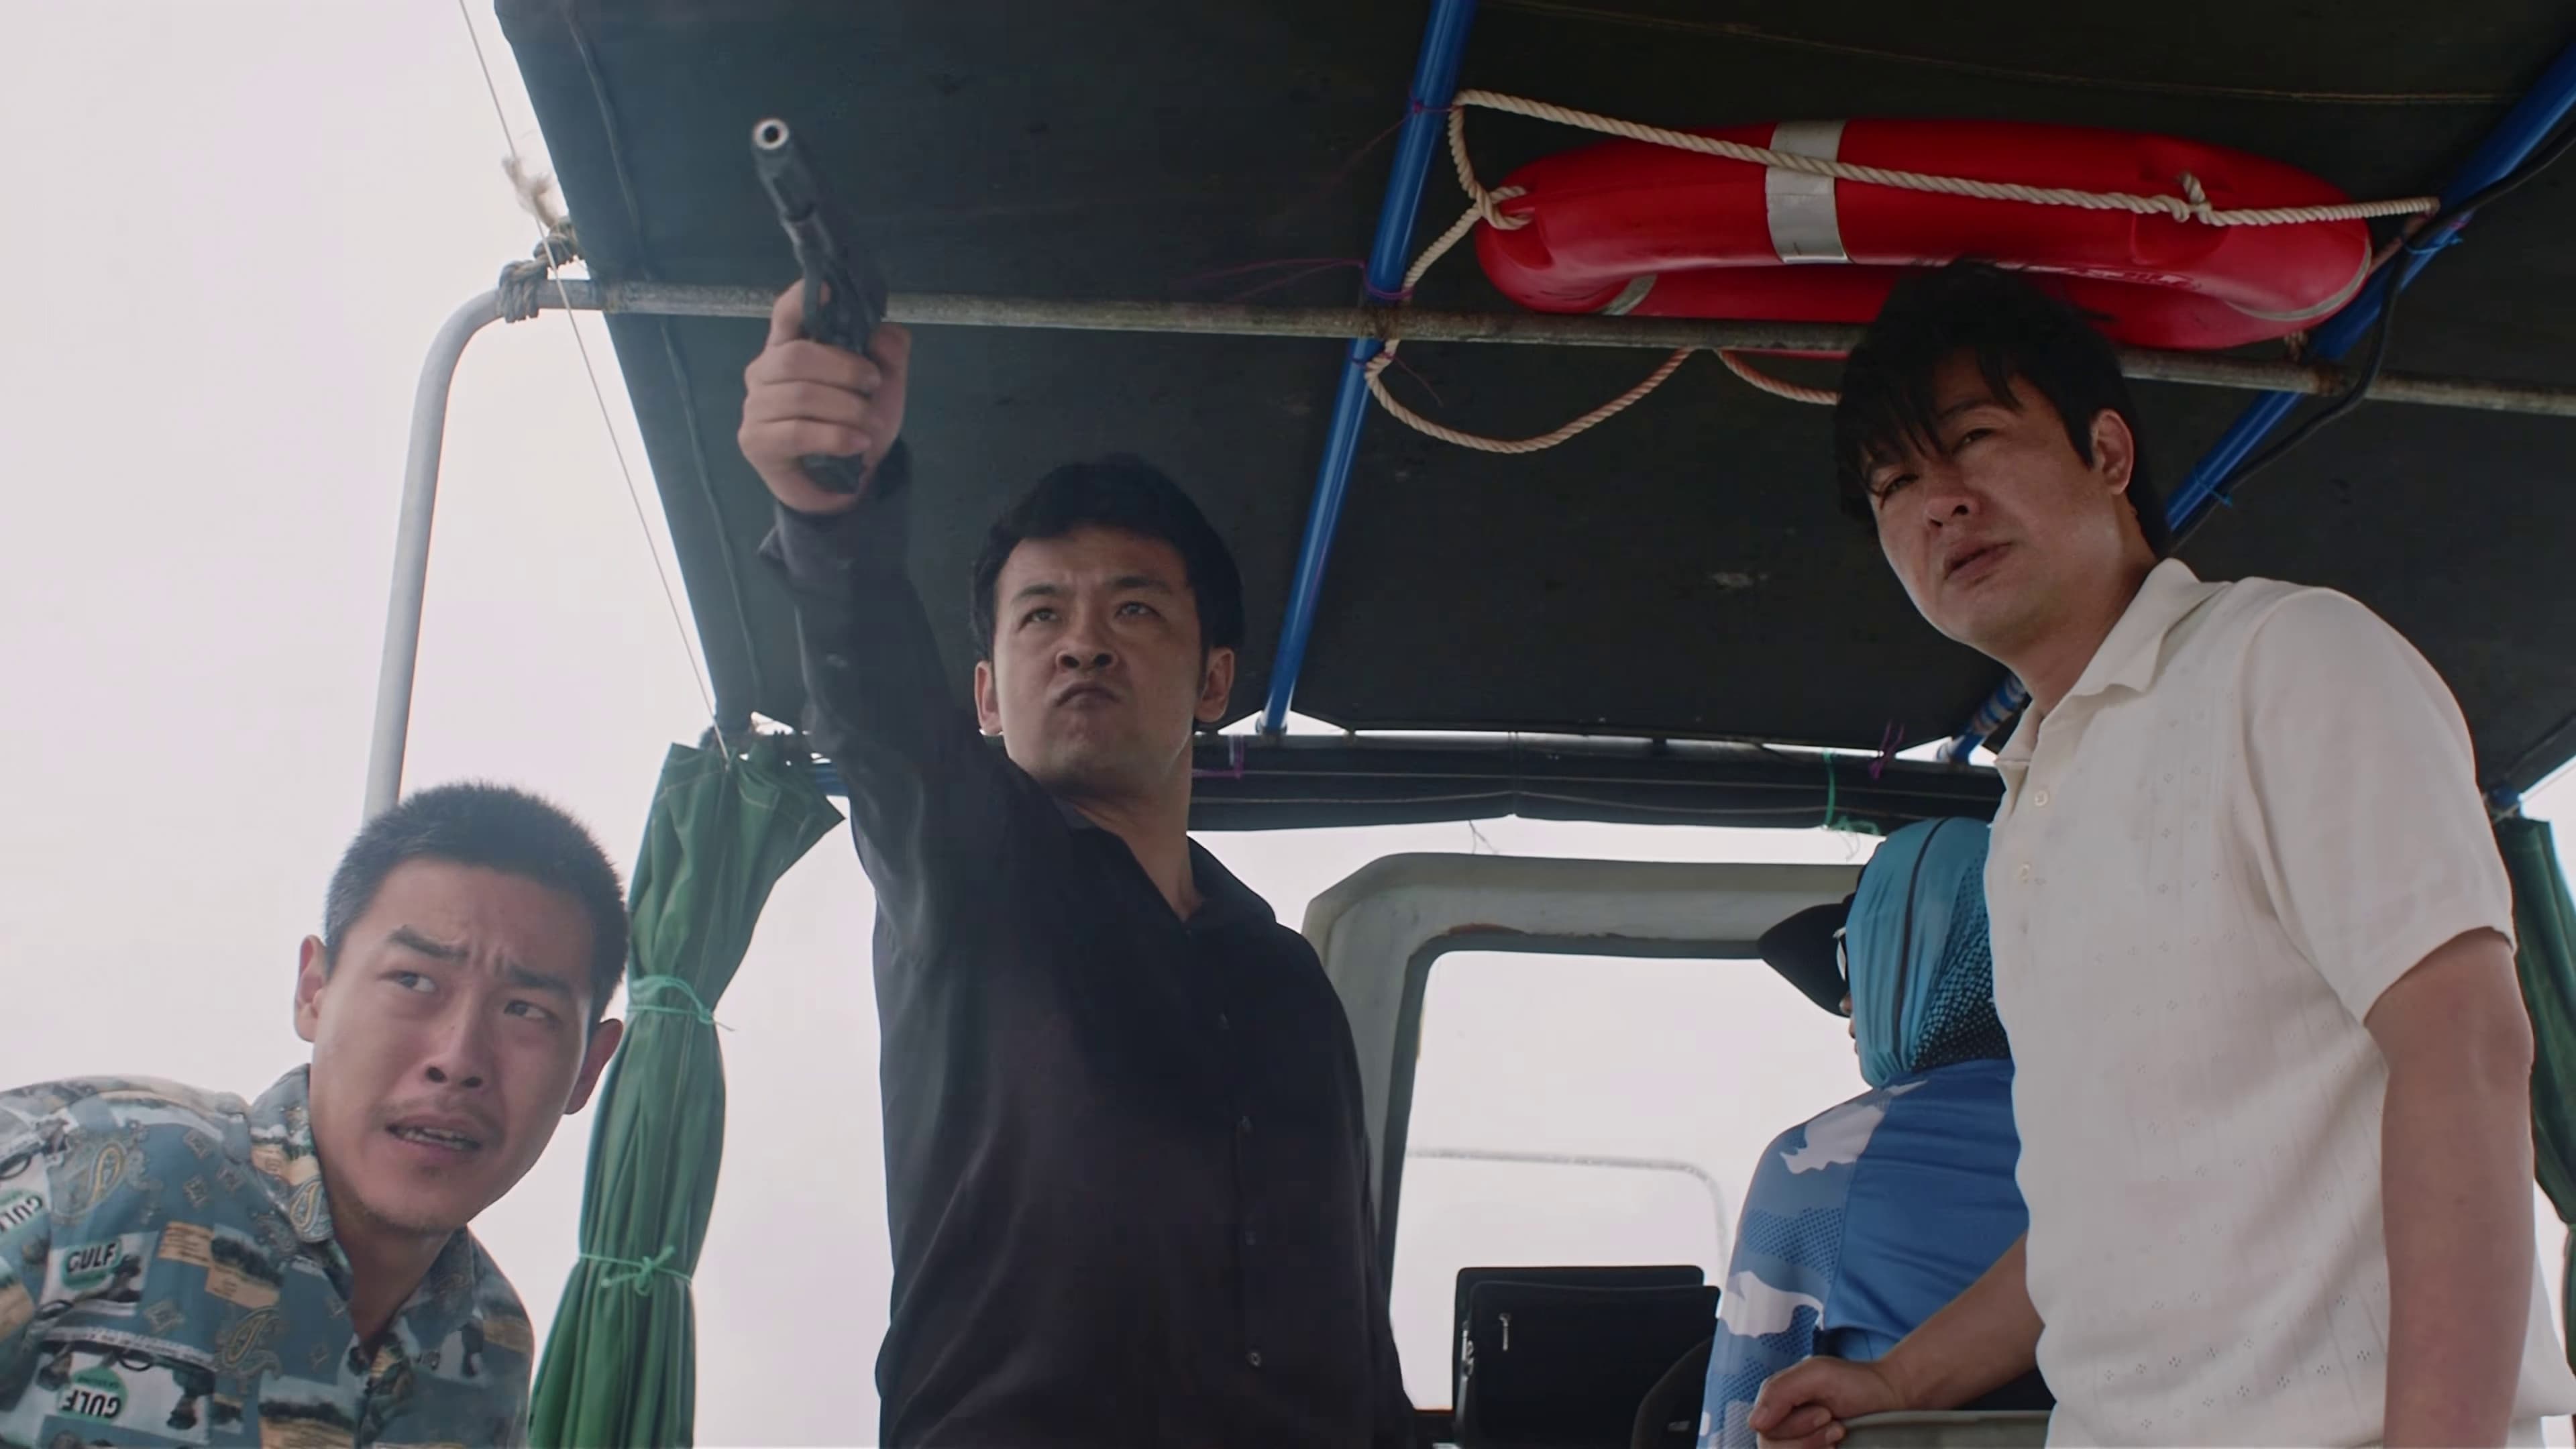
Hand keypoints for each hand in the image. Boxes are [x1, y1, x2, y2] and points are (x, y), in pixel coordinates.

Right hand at [738, 283, 910, 513]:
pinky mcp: (756, 441)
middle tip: (873, 386)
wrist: (846, 482)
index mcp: (790, 346)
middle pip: (797, 355)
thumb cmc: (856, 423)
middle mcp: (764, 370)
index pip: (786, 313)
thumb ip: (888, 352)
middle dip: (844, 369)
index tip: (828, 292)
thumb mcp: (884, 386)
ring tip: (870, 424)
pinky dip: (835, 436)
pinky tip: (857, 444)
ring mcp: (755, 406)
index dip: (803, 299)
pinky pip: (798, 432)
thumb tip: (882, 331)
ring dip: (846, 409)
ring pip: (801, 396)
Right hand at [1749, 1356, 1905, 1448]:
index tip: (1824, 1413)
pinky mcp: (1813, 1448)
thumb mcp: (1817, 1374)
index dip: (1793, 1426)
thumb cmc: (1857, 1382)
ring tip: (1839, 1433)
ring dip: (1816, 1447)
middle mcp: (1782, 1420)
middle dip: (1807, 1438)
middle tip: (1835, 1423)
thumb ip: (1781, 1391)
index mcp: (1777, 1398)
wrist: (1891, 1398)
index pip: (1763, 1428)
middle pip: (1772, 1447)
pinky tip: (1837, 1447)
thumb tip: (1755, 1424)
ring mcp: (1798, 1439)